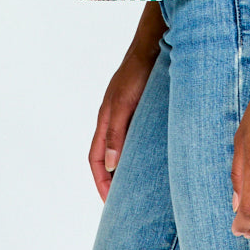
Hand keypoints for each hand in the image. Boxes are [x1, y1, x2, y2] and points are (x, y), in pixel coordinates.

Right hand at [88, 45, 158, 201]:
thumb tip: (112, 166)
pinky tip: (153, 159)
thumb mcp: (124, 104)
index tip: (109, 203)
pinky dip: (139, 152)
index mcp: (105, 121)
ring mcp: (126, 115)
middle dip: (112, 181)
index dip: (101, 182)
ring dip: (126, 167)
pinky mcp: (140, 110)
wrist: (153, 46)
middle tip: (124, 202)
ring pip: (121, 148)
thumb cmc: (137, 72)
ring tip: (139, 186)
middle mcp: (113, 120)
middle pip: (107, 157)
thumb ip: (116, 133)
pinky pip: (135, 137)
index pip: (96, 160)